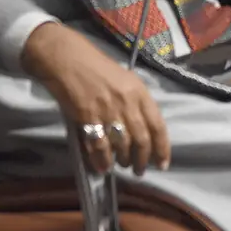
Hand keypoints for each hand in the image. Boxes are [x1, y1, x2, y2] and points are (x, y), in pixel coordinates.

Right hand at [21, 22, 170, 174]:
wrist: (68, 59)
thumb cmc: (96, 67)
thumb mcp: (125, 80)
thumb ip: (136, 102)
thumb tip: (142, 130)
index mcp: (139, 92)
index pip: (158, 125)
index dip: (162, 148)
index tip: (162, 163)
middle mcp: (127, 102)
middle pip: (141, 140)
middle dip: (142, 160)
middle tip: (139, 170)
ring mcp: (108, 111)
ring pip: (122, 146)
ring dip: (123, 161)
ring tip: (122, 165)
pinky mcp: (88, 118)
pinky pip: (100, 147)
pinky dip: (102, 161)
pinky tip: (103, 167)